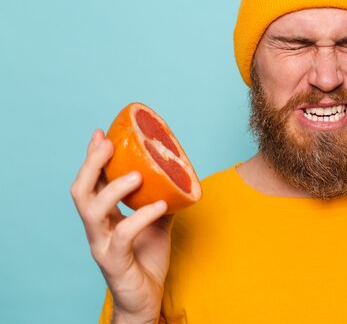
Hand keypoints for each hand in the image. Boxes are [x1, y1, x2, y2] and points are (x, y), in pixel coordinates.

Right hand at [70, 129, 173, 323]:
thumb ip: (161, 201)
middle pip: (80, 191)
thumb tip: (179, 177)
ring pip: (92, 211)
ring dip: (114, 188)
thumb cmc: (147, 261)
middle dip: (92, 165)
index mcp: (104, 217)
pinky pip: (123, 235)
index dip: (93, 158)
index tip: (101, 133)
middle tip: (109, 145)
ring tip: (137, 174)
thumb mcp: (158, 224)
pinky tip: (159, 205)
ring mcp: (102, 246)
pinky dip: (141, 217)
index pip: (92, 182)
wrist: (146, 300)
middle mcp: (97, 229)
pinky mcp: (114, 262)